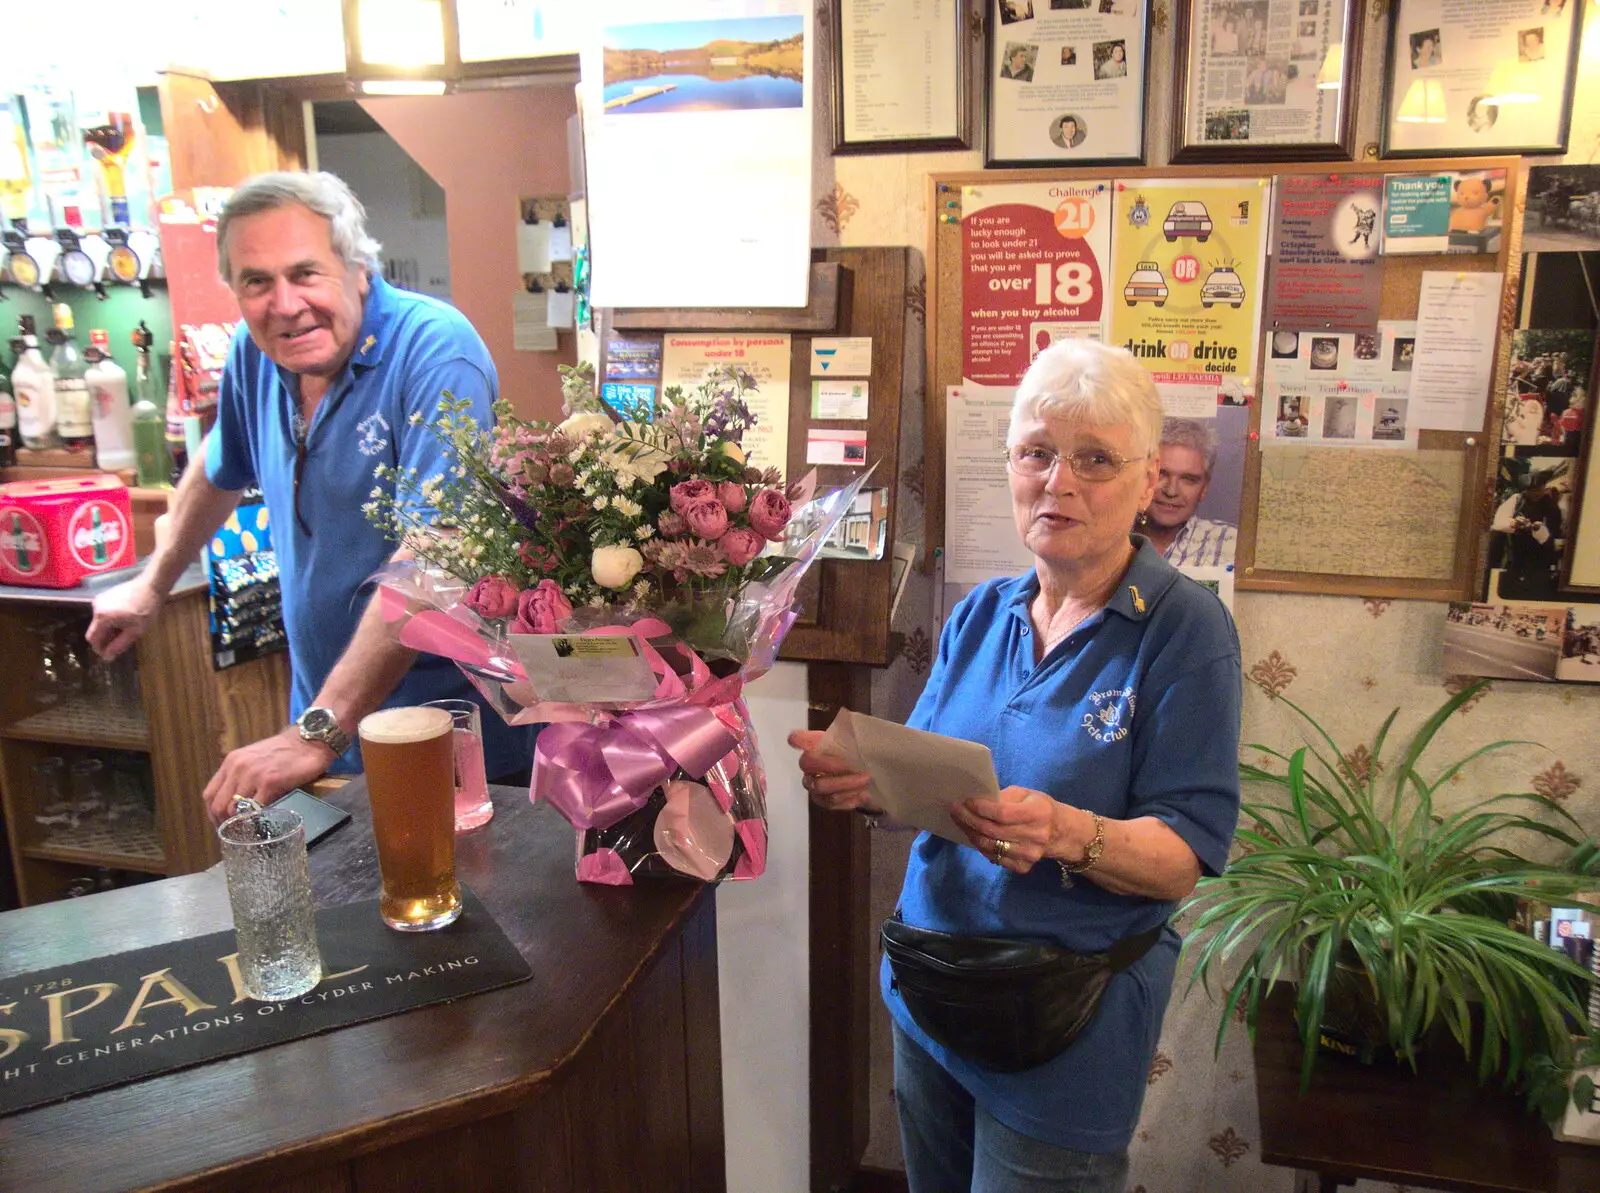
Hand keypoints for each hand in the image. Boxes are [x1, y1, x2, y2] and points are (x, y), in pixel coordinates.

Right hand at [86, 578, 162, 660]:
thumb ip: (119, 644)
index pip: (92, 638)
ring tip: (126, 628)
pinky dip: (111, 620)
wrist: (151, 585)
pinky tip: (125, 619)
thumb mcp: (135, 631)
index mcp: (102, 617)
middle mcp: (96, 608)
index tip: (110, 654)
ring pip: (100, 622)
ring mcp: (99, 600)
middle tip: (122, 641)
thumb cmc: (146, 609)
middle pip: (96, 630)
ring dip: (109, 629)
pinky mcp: (104, 595)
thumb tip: (107, 656)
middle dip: (106, 639)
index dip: (99, 649)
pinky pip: (103, 613)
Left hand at [203, 728, 336, 821]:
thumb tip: (236, 802)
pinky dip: (256, 820)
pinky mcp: (270, 782)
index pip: (210, 794)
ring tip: (248, 831)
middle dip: (224, 823)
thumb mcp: (254, 759)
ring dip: (239, 824)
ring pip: (234, 810)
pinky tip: (262, 824)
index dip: (212, 814)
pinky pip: (256, 808)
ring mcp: (253, 775)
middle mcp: (238, 767)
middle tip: (235, 833)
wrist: (309, 741)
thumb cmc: (285, 751)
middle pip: (218, 805)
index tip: (221, 824)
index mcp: (231, 762)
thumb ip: (242, 776)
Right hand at [787, 729, 874, 813]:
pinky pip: (831, 802)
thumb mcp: (857, 742)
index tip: (798, 740)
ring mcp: (813, 785)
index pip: (799, 739)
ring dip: (847, 784)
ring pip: (821, 786)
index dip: (800, 739)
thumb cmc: (859, 756)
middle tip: (858, 767)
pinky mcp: (822, 801)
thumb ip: (848, 734)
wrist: (870, 777)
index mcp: (816, 746)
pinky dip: (849, 798)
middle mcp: (808, 766)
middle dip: (834, 766)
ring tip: (866, 780)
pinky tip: (862, 793)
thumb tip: (846, 722)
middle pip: (808, 764)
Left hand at [950, 786, 1082, 874]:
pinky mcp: (1023, 867)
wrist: (1060, 833)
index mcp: (1038, 813)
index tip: (964, 801)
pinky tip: (974, 835)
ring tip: (960, 821)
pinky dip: (980, 846)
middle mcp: (1035, 836)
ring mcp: (1029, 855)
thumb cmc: (1039, 808)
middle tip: (954, 810)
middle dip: (968, 819)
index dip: (980, 808)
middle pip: (992, 831)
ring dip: (970, 833)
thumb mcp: (1026, 794)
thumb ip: (1004, 797)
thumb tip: (976, 800)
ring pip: (989, 846)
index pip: (1002, 814)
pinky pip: (993, 857)